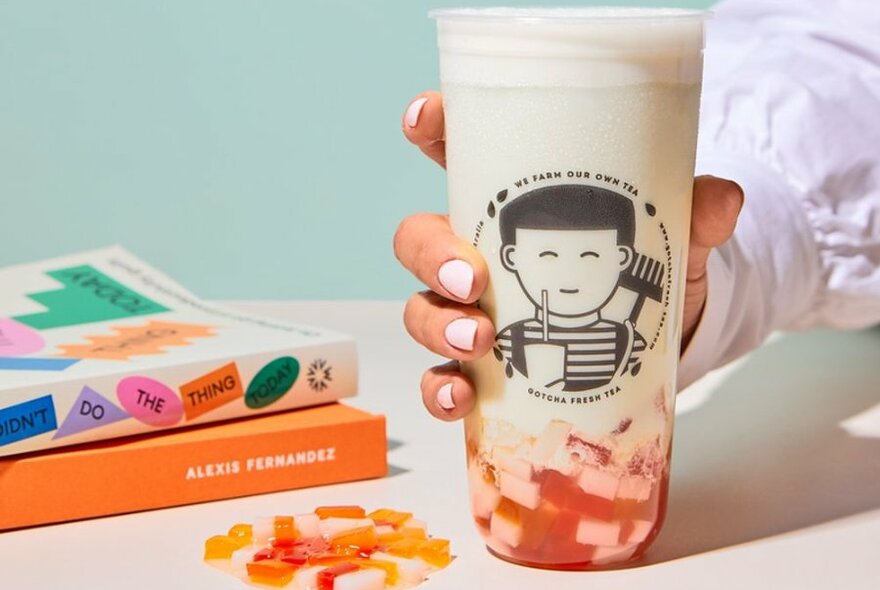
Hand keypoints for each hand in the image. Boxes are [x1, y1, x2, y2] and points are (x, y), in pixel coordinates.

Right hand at [394, 92, 743, 421]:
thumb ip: (695, 213)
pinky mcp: (485, 368)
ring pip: (421, 307)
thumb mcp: (674, 237)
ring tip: (480, 340)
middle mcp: (477, 253)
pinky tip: (462, 398)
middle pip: (417, 239)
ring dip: (437, 323)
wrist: (660, 339)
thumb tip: (724, 198)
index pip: (457, 153)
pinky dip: (439, 389)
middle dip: (431, 254)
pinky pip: (439, 376)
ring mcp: (474, 312)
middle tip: (471, 279)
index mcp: (514, 205)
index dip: (431, 129)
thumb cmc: (645, 269)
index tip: (423, 120)